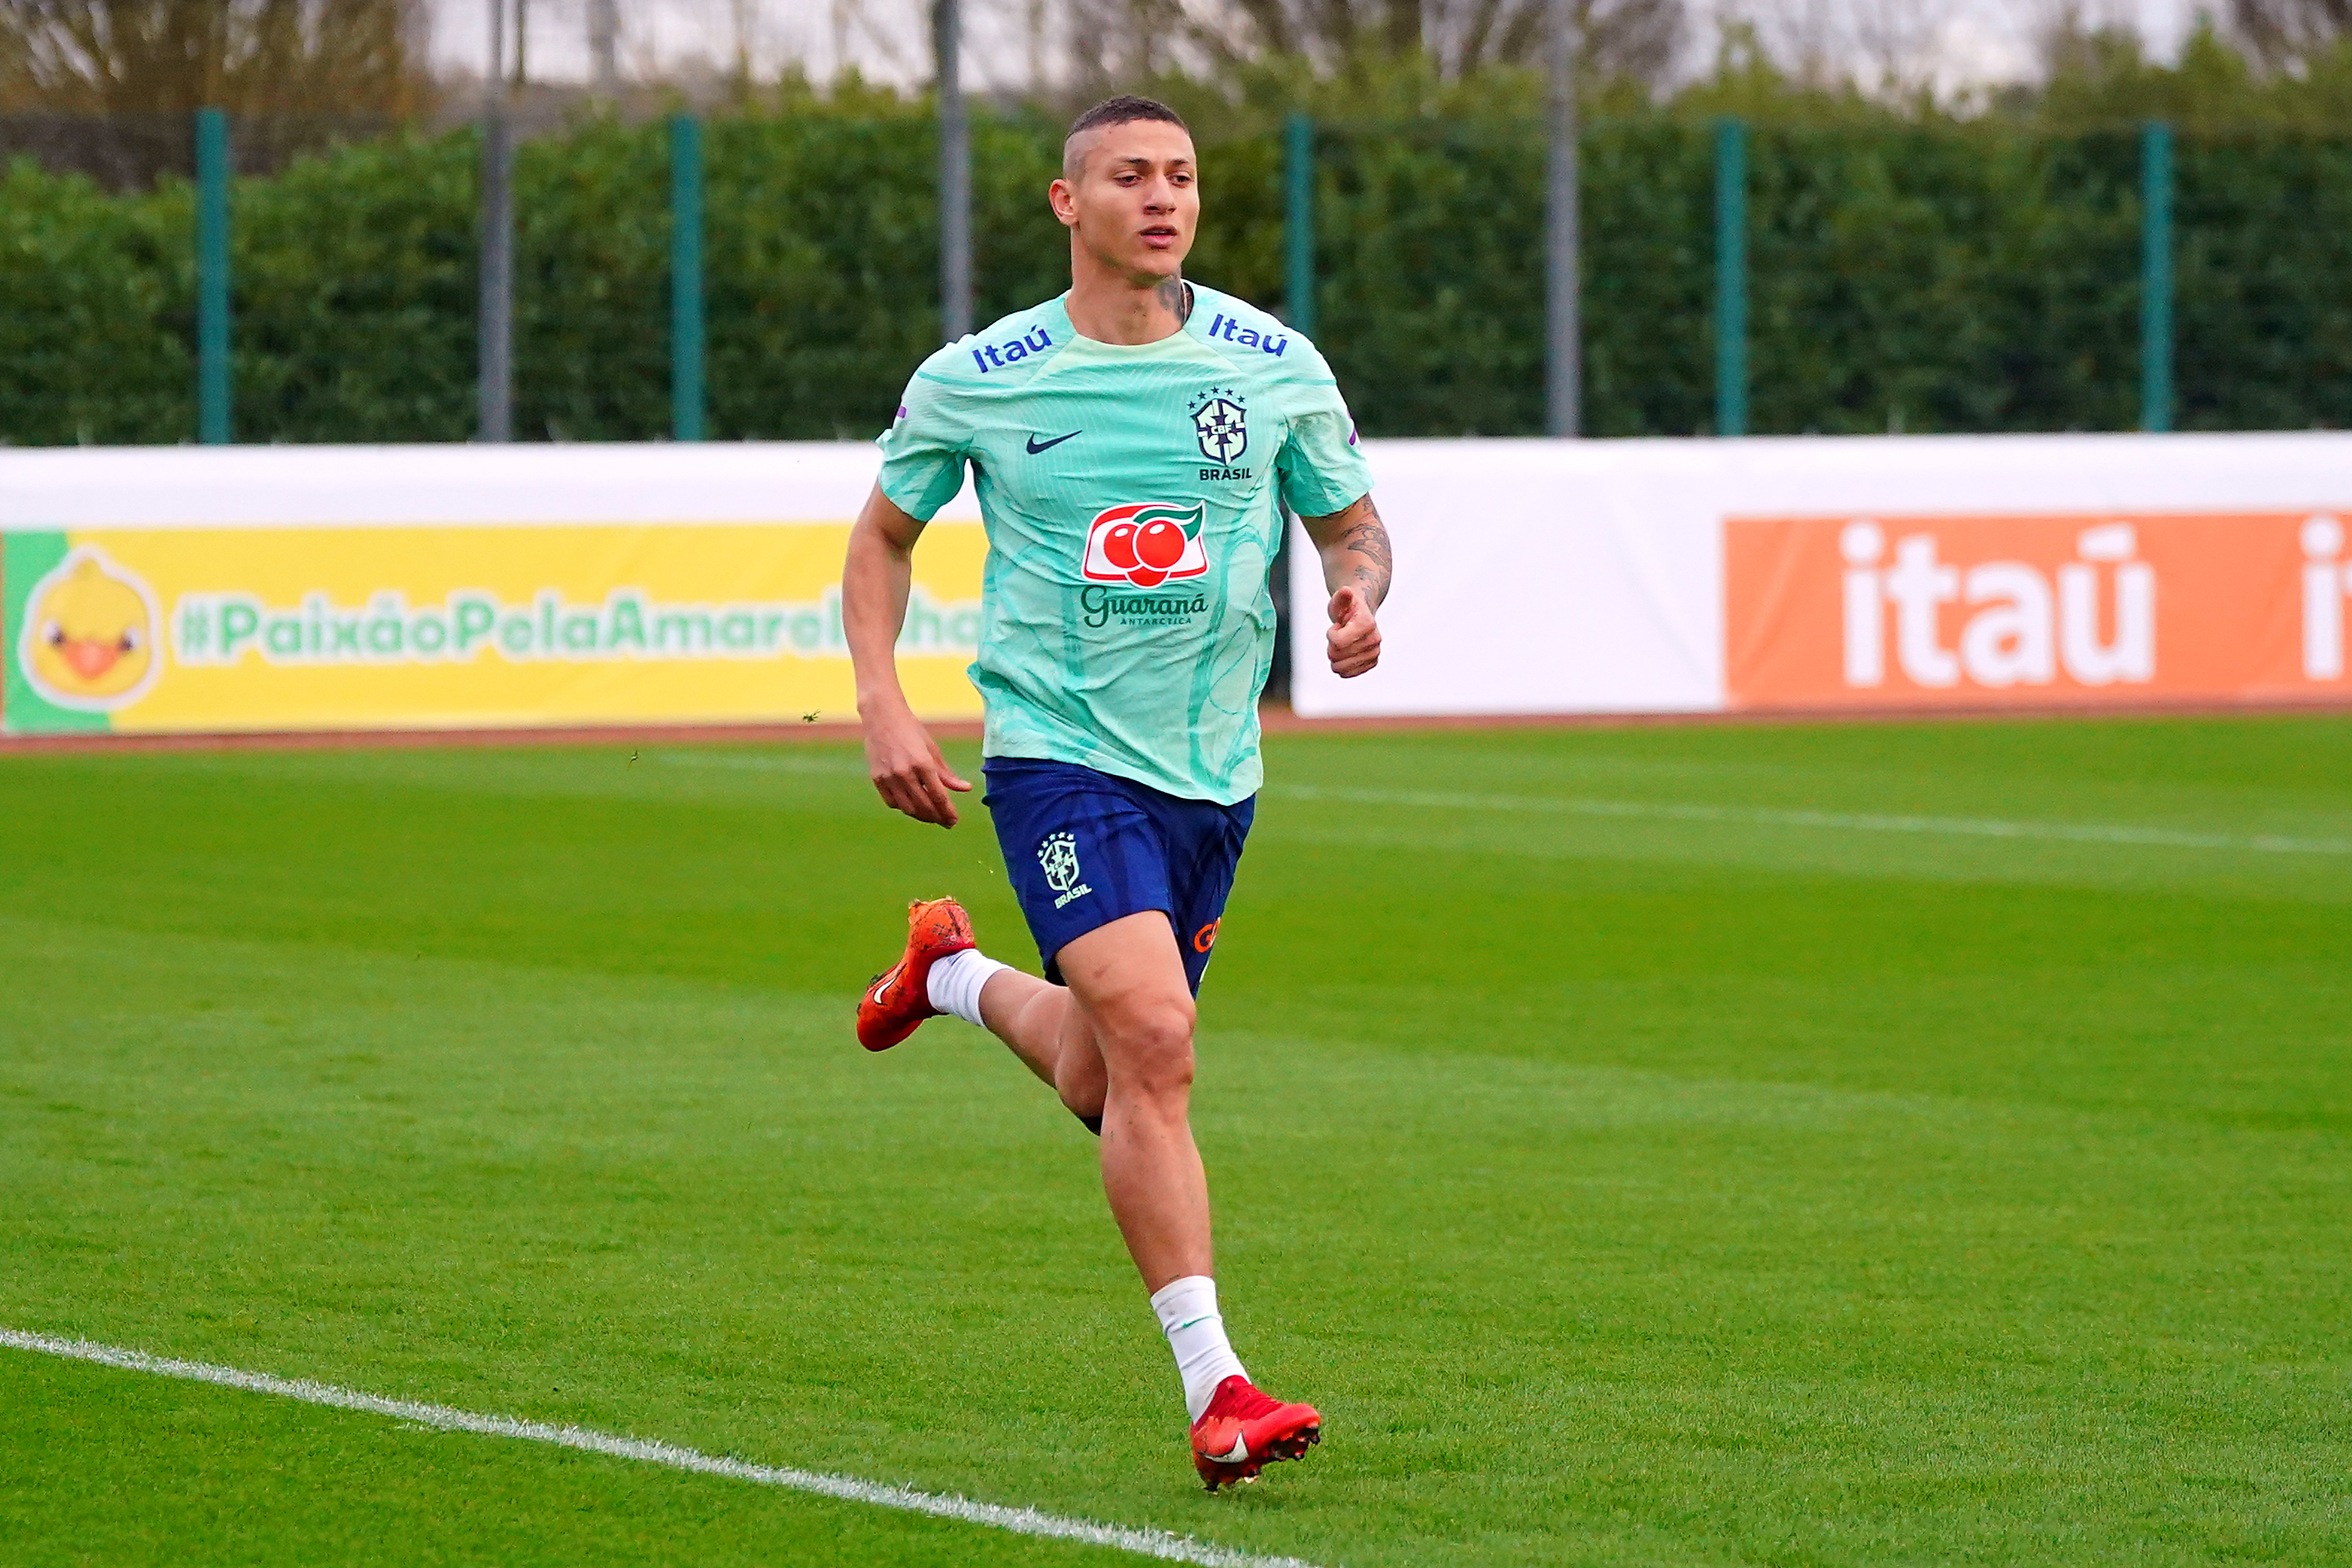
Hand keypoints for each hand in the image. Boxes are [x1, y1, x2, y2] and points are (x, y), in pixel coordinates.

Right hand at [862, 702, 970, 826]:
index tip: (954, 820)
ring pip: (908, 808)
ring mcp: (889, 777)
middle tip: (946, 822)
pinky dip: (904, 808)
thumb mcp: (932, 750)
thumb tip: (966, 789)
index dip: (948, 812)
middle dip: (937, 818)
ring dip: (922, 816)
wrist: (881, 716)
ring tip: (931, 816)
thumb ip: (947, 773)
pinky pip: (892, 802)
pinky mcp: (877, 778)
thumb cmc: (911, 730)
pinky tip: (913, 806)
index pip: (939, 797)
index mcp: (923, 763)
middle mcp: (905, 772)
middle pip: (924, 806)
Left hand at [1326, 584, 1381, 677]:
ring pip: (1341, 668)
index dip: (1330, 635)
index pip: (1338, 643)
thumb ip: (1341, 596)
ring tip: (1343, 643)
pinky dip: (1341, 666)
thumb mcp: (1340, 599)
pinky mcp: (1372, 663)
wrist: (1359, 614)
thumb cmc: (1347, 606)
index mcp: (1367, 624)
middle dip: (1331, 646)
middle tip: (1341, 634)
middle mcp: (1375, 640)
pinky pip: (1347, 674)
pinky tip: (1346, 654)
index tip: (1337, 626)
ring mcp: (1374, 653)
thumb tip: (1346, 591)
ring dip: (1336, 656)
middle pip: (1337, 656)